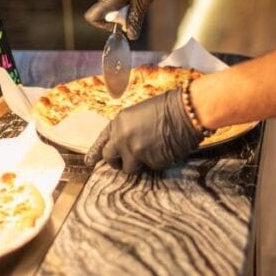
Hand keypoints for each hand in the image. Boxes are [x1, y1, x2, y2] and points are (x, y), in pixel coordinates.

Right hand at [84, 0, 164, 40]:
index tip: (119, 24)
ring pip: (108, 2)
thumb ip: (135, 19)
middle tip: (136, 5)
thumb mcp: (144, 0)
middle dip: (119, 14)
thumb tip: (130, 36)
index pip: (92, 17)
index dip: (103, 26)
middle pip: (104, 11)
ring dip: (121, 4)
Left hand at [85, 88, 201, 172]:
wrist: (186, 111)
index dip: (96, 152)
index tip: (89, 162)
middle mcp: (121, 138)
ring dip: (139, 163)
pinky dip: (156, 162)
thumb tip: (123, 145)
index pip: (102, 141)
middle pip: (110, 158)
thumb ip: (127, 129)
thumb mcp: (139, 114)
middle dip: (117, 162)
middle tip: (124, 162)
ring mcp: (134, 151)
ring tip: (153, 150)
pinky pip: (150, 167)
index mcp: (118, 123)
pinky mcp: (149, 162)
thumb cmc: (168, 107)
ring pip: (130, 168)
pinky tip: (165, 149)